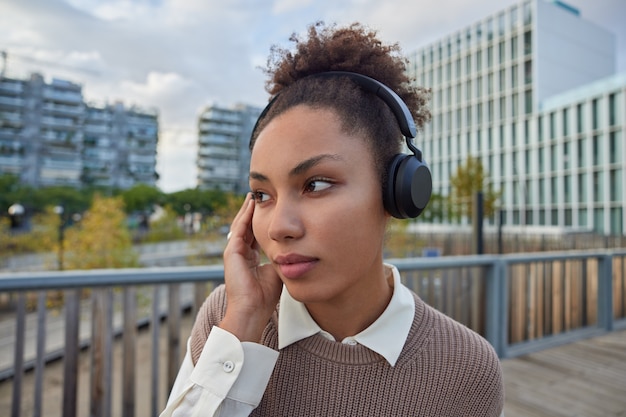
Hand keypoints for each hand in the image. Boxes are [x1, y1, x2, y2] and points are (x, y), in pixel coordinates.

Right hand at [219, 194, 282, 341]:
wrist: (252, 309)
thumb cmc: (265, 296)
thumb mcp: (277, 270)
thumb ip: (281, 257)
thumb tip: (293, 246)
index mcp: (250, 258)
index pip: (255, 233)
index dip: (262, 220)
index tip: (271, 207)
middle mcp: (240, 253)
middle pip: (246, 226)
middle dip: (253, 211)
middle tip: (260, 194)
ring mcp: (234, 252)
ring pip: (241, 224)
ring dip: (248, 209)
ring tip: (254, 195)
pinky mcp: (231, 252)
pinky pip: (239, 229)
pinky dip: (245, 216)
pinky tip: (252, 205)